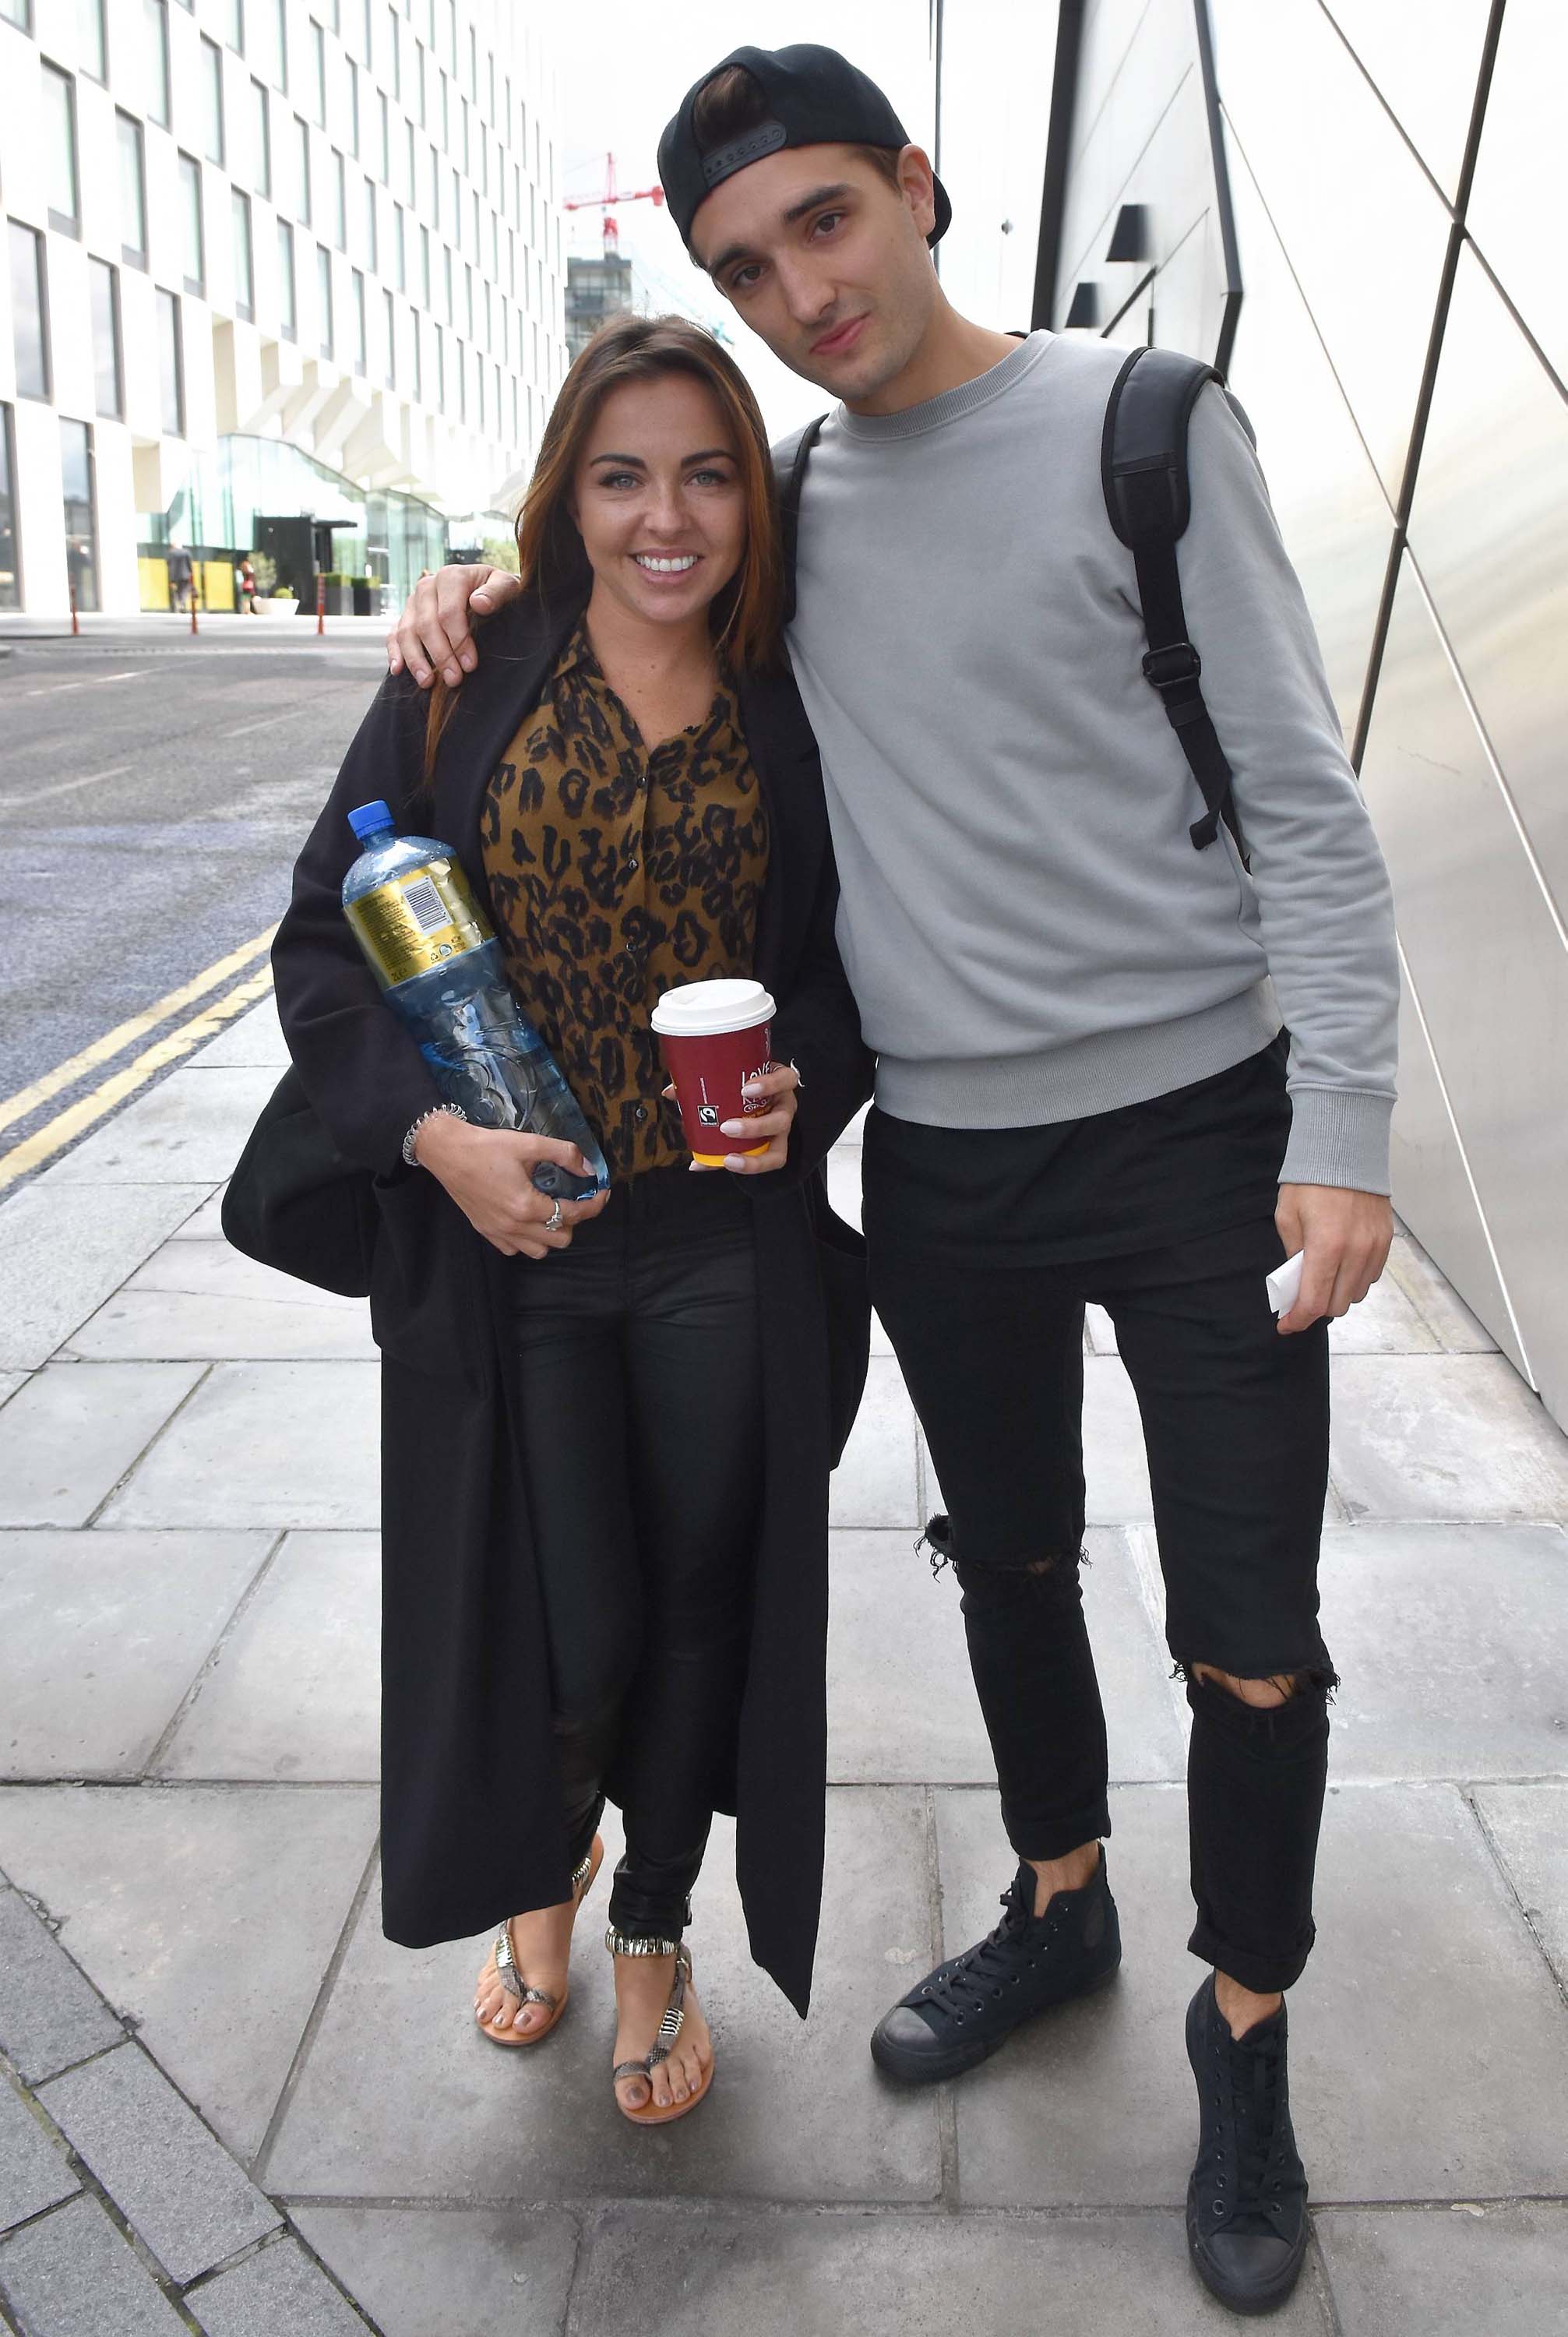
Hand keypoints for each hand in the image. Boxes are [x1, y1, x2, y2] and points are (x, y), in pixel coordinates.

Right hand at [385, 563, 523, 689]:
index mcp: (450, 577)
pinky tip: (397, 670)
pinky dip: (394, 653)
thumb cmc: (496, 591)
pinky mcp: (405, 616)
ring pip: (406, 632)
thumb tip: (479, 604)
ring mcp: (413, 603)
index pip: (448, 612)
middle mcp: (426, 587)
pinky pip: (394, 635)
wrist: (483, 588)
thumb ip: (496, 592)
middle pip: (426, 625)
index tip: (470, 664)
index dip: (458, 640)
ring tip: (427, 683)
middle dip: (440, 655)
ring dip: (416, 660)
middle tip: (454, 679)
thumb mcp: (506, 586)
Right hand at [414, 1115, 609, 1256]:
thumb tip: (588, 1168)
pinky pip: (515, 1249)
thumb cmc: (487, 1147)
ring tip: (550, 1211)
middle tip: (572, 1199)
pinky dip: (528, 1239)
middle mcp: (513, 1226)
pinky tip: (527, 1219)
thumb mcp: (529, 1143)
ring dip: (551, 1234)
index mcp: (526, 1205)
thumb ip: (564, 1154)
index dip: (594, 1204)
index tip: (602, 1193)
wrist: (447, 1152)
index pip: (573, 1214)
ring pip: (540, 1250)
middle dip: (573, 1220)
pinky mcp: (486, 1232)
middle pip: (561, 1239)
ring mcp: (499, 1233)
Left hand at [666, 1062, 799, 1176]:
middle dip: (755, 1128)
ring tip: (727, 1159)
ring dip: (752, 1159)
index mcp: (779, 1085)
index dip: (770, 1085)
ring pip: (777, 1152)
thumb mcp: (735, 1078)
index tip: (745, 1089)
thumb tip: (671, 1092)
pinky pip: (758, 1165)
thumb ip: (705, 1082)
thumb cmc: (747, 1085)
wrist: (760, 1098)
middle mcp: (784, 1109)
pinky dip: (734, 1167)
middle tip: (727, 1127)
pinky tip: (702, 1165)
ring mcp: (780, 1133)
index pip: (787, 1079)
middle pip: (781, 1120)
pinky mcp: (770, 1150)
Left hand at [1274, 1182, 1392, 1334]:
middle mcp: (1356, 1252)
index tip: (1286, 1325)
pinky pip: (1371, 1276)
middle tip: (1299, 1299)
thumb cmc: (1311, 1181)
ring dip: (1336, 1295)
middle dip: (1315, 1308)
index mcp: (1327, 1246)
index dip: (1297, 1319)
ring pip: (1356, 1294)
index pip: (1314, 1301)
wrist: (1345, 1150)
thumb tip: (1296, 1282)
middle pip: (1337, 1305)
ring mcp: (1374, 1248)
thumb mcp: (1287, 1217)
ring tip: (1320, 1281)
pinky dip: (1354, 1280)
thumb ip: (1293, 1255)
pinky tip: (1340, 1267)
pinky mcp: (1386, 1241)